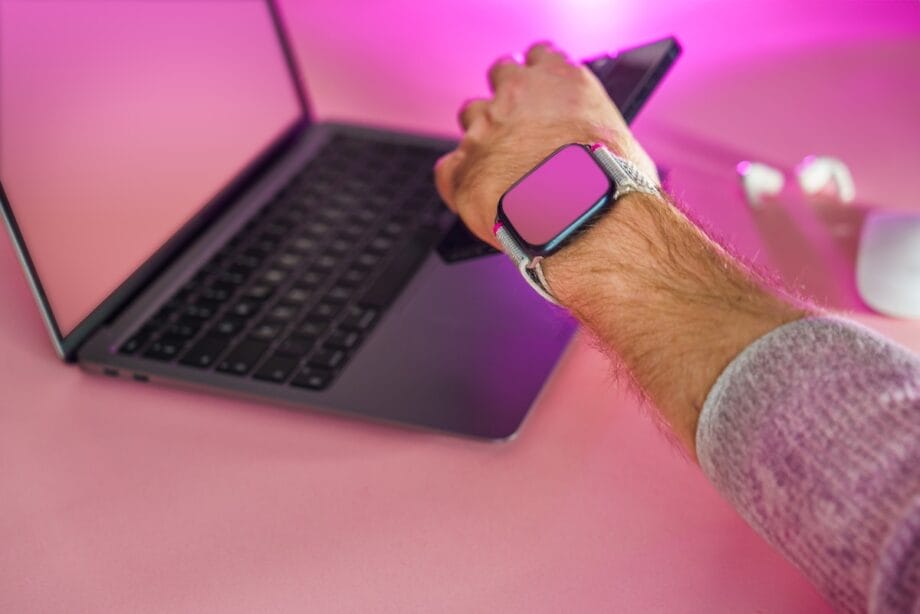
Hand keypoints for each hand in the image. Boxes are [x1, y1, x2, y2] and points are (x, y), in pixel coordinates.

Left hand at [433, 41, 658, 250]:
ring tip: (503, 168)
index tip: (537, 88)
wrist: (586, 221)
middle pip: (500, 75)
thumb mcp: (619, 139)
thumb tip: (589, 145)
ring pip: (471, 116)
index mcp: (560, 80)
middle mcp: (516, 96)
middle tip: (517, 124)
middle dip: (506, 96)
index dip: (537, 75)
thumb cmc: (611, 186)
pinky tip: (483, 196)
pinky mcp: (463, 169)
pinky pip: (450, 168)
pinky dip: (462, 180)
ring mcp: (485, 130)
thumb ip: (589, 128)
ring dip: (483, 135)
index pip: (539, 56)